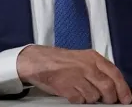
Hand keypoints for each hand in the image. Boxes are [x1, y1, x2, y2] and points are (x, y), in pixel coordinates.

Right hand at [17, 45, 131, 103]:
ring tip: (81, 91)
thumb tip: (114, 85)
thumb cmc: (57, 60)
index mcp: (92, 57)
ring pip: (95, 96)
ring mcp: (76, 76)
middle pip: (108, 88)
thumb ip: (98, 69)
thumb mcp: (81, 59)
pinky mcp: (66, 87)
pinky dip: (78, 99)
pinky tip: (72, 92)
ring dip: (90, 98)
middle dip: (109, 98)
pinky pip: (80, 100)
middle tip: (105, 100)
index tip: (125, 98)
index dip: (123, 89)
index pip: (115, 74)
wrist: (35, 61)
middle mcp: (86, 66)